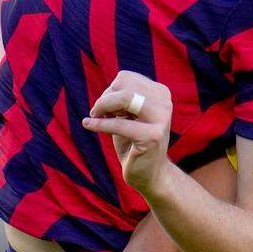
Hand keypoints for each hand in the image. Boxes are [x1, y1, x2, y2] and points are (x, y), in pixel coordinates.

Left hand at [85, 71, 173, 194]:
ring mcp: (161, 119)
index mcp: (160, 94)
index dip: (109, 91)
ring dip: (102, 107)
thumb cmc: (134, 143)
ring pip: (124, 98)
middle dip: (104, 98)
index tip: (105, 108)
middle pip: (123, 85)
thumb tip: (107, 91)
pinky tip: (88, 125)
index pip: (125, 78)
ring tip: (95, 118)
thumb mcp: (129, 116)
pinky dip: (99, 124)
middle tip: (98, 114)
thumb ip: (122, 99)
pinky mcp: (152, 136)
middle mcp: (164, 102)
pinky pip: (119, 124)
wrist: (150, 174)